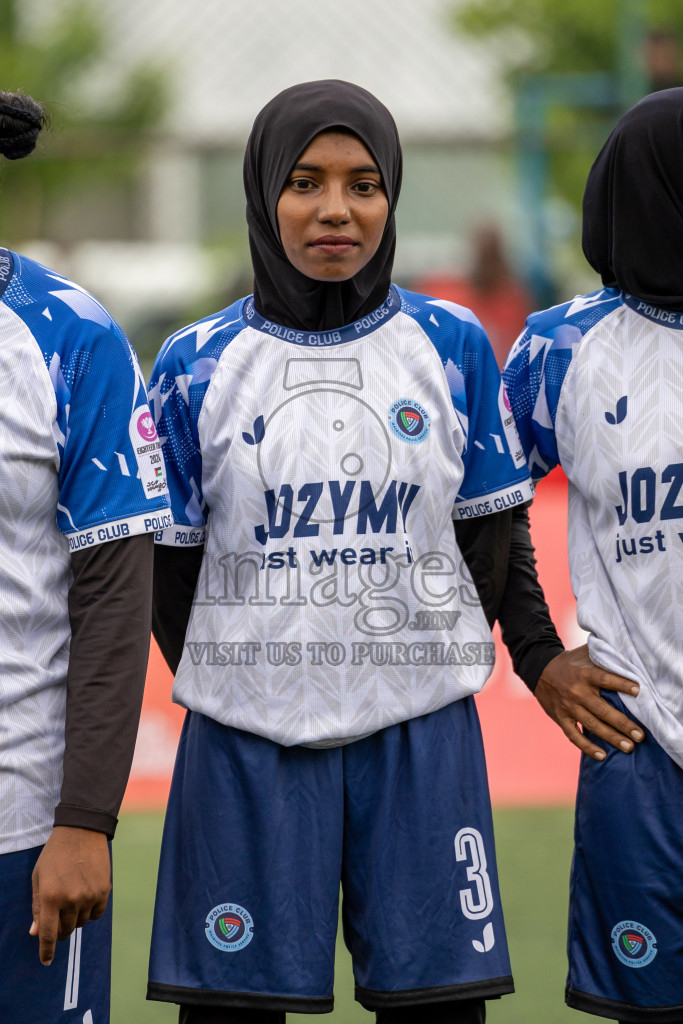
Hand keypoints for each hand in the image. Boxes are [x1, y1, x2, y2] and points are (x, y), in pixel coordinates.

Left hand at [30, 826, 110, 965]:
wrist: (82, 831)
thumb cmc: (55, 854)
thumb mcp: (39, 878)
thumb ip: (38, 907)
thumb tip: (35, 933)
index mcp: (50, 897)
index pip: (48, 934)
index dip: (46, 951)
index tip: (46, 962)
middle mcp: (70, 899)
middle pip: (65, 930)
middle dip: (60, 929)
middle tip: (59, 917)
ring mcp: (89, 896)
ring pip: (81, 922)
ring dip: (75, 917)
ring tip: (72, 897)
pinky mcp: (103, 891)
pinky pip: (96, 914)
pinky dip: (90, 912)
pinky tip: (86, 898)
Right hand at [535, 644, 643, 761]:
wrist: (538, 668)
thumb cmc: (569, 662)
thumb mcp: (584, 654)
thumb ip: (603, 655)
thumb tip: (627, 653)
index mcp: (584, 674)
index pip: (605, 679)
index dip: (622, 684)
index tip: (639, 691)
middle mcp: (576, 691)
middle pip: (602, 710)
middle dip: (623, 723)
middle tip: (640, 735)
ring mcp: (568, 707)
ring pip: (591, 725)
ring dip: (611, 737)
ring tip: (629, 747)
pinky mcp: (560, 718)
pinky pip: (574, 736)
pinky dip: (587, 747)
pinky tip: (602, 755)